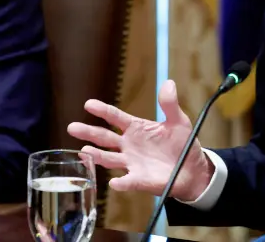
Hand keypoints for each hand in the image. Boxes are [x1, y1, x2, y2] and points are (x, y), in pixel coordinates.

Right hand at [67, 79, 213, 200]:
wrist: (192, 169)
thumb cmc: (182, 143)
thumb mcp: (178, 121)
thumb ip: (170, 104)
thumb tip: (169, 83)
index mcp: (136, 128)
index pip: (115, 117)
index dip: (103, 110)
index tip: (88, 104)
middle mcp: (129, 145)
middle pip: (105, 137)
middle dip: (89, 132)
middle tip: (73, 127)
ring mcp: (132, 162)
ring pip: (109, 158)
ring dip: (97, 155)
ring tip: (84, 151)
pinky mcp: (139, 179)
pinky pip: (128, 181)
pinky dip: (121, 182)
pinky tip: (115, 182)